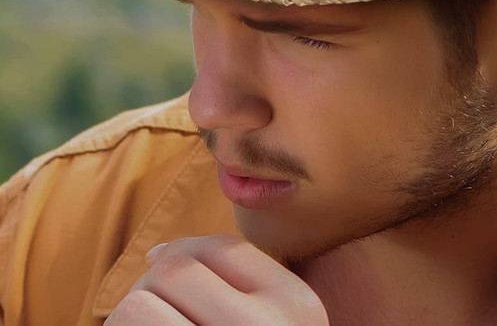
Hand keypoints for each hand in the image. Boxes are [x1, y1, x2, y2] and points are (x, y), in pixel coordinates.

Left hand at [105, 234, 328, 324]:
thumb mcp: (282, 325)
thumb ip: (248, 288)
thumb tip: (158, 253)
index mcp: (298, 305)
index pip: (223, 248)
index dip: (179, 249)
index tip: (154, 266)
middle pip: (176, 269)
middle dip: (149, 284)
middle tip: (142, 310)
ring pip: (140, 304)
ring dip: (128, 316)